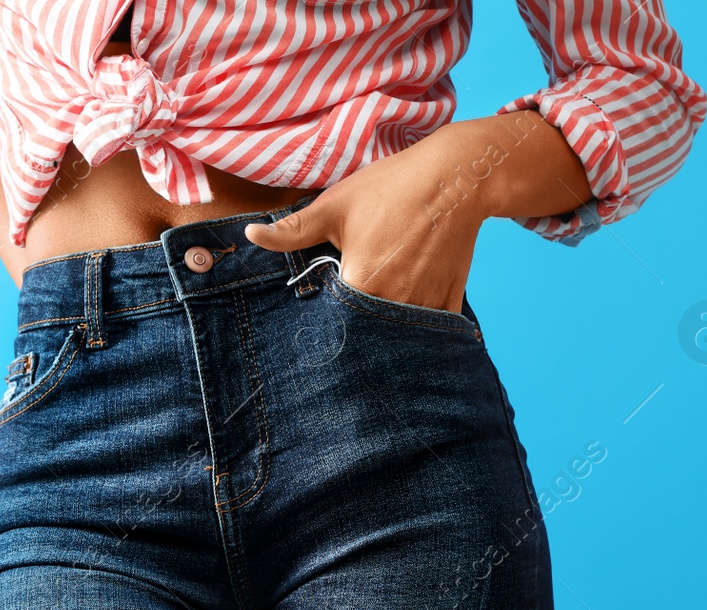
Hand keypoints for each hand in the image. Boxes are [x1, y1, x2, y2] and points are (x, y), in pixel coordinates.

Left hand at [245, 113, 592, 314]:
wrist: (457, 177)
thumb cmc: (391, 188)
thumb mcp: (335, 206)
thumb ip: (292, 231)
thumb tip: (250, 237)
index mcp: (361, 283)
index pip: (333, 322)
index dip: (325, 322)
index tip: (319, 320)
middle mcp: (395, 302)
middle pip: (366, 332)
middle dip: (354, 332)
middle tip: (346, 322)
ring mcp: (426, 305)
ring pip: (398, 335)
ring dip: (385, 333)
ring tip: (375, 320)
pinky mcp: (449, 302)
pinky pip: (430, 330)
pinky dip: (417, 328)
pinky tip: (406, 320)